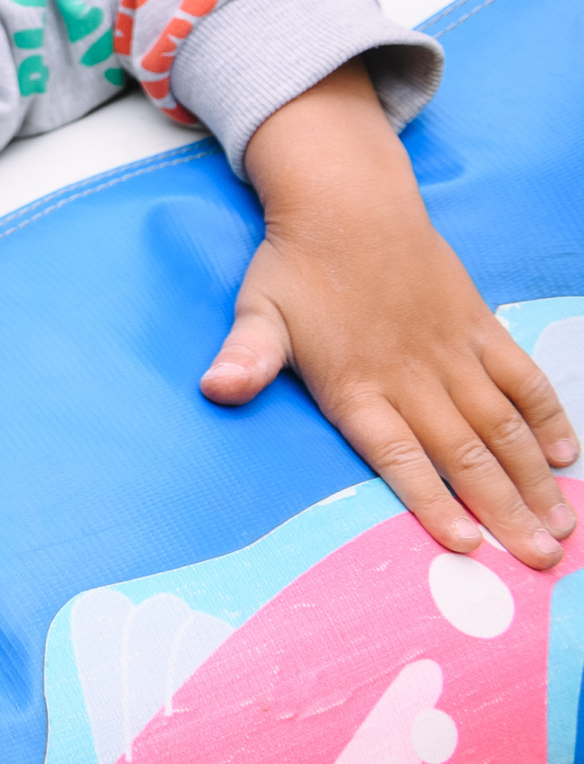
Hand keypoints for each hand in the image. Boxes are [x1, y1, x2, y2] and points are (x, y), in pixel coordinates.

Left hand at [208, 64, 578, 566]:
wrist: (347, 202)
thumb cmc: (295, 266)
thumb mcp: (257, 312)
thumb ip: (245, 358)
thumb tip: (214, 389)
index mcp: (355, 382)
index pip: (399, 454)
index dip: (433, 500)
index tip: (467, 546)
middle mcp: (410, 374)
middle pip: (464, 453)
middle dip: (504, 511)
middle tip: (539, 560)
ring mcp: (451, 350)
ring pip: (502, 424)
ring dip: (532, 478)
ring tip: (560, 527)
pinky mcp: (478, 326)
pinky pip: (521, 377)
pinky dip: (545, 415)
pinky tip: (562, 456)